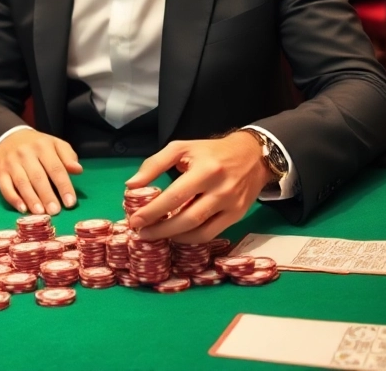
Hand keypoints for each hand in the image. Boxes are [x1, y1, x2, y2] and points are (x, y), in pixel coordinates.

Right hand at [0, 128, 81, 214]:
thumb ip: (68, 156)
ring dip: (31, 199)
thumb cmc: (37, 145)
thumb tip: (78, 170)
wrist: (7, 137)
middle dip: (47, 195)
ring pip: (22, 183)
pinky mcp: (0, 172)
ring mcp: (11, 163)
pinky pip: (5, 187)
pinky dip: (13, 198)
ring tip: (40, 213)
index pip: (55, 168)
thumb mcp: (55, 144)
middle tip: (55, 211)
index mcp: (43, 146)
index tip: (70, 202)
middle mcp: (26, 154)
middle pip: (38, 177)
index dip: (64, 186)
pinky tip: (22, 209)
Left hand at [126, 132, 271, 242]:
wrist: (252, 155)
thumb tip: (132, 185)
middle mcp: (221, 190)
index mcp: (205, 170)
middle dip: (161, 229)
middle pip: (187, 218)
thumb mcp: (181, 148)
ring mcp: (231, 206)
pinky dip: (192, 238)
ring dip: (174, 237)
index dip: (153, 211)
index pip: (175, 196)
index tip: (134, 220)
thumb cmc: (211, 152)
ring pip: (200, 231)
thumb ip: (154, 164)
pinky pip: (212, 234)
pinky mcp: (238, 216)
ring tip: (156, 235)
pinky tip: (177, 235)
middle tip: (141, 233)